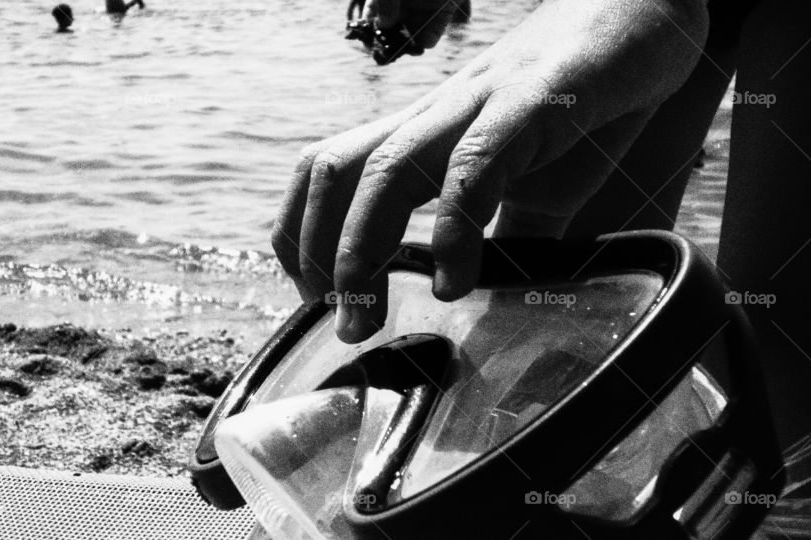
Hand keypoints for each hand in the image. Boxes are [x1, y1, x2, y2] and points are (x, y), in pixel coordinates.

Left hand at [273, 0, 708, 342]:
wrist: (644, 10)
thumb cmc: (583, 97)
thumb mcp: (538, 183)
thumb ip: (507, 233)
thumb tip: (487, 298)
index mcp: (427, 132)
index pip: (330, 171)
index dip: (303, 233)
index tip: (318, 299)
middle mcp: (436, 115)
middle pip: (336, 171)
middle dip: (316, 254)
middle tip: (340, 325)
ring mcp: (478, 104)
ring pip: (385, 169)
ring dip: (361, 251)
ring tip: (368, 317)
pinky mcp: (533, 101)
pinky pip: (474, 164)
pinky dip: (453, 230)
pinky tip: (454, 283)